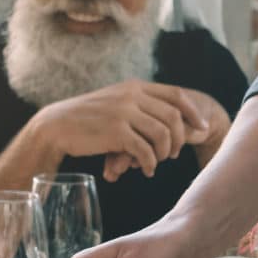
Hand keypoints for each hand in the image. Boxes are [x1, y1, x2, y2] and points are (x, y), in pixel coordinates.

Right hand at [34, 80, 219, 178]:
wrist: (56, 126)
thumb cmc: (87, 119)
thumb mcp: (114, 103)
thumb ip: (138, 105)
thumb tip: (166, 118)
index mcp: (134, 87)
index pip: (176, 94)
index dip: (193, 112)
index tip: (201, 128)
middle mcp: (132, 95)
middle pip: (174, 117)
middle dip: (179, 139)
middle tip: (171, 155)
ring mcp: (124, 112)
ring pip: (163, 135)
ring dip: (163, 154)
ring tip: (155, 163)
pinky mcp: (116, 132)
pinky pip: (146, 151)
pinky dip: (150, 164)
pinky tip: (145, 170)